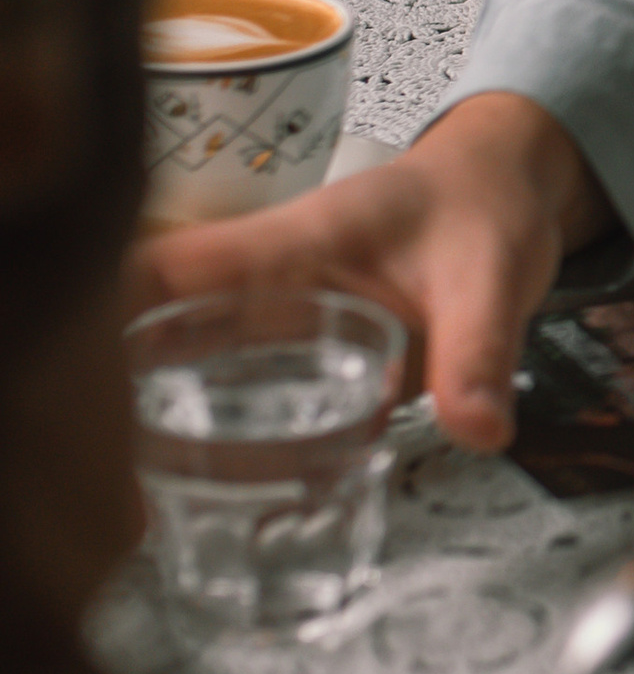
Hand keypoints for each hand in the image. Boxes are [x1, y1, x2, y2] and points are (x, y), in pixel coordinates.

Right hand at [124, 92, 606, 452]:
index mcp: (294, 245)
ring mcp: (289, 316)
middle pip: (162, 322)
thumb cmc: (486, 206)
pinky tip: (217, 488)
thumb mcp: (491, 279)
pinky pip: (254, 389)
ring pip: (197, 360)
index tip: (82, 362)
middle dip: (121, 381)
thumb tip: (477, 429)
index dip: (111, 307)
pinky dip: (231, 431)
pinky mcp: (315, 348)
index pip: (174, 268)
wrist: (512, 186)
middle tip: (107, 457)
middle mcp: (275, 281)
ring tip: (140, 487)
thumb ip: (479, 353)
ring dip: (164, 410)